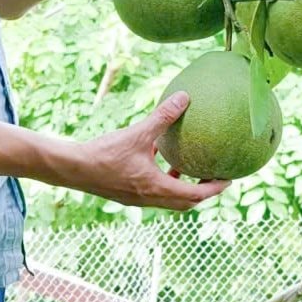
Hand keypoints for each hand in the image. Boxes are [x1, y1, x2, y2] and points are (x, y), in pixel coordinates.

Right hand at [60, 93, 230, 208]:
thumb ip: (163, 116)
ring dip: (181, 187)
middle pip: (185, 203)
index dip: (215, 189)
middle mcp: (149, 199)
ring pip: (168, 199)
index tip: (229, 179)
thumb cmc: (104, 153)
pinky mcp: (126, 194)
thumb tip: (186, 97)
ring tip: (189, 168)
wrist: (71, 169)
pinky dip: (162, 180)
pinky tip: (156, 158)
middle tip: (214, 176)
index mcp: (157, 188)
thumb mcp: (137, 133)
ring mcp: (136, 199)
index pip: (196, 195)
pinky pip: (152, 191)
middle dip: (202, 192)